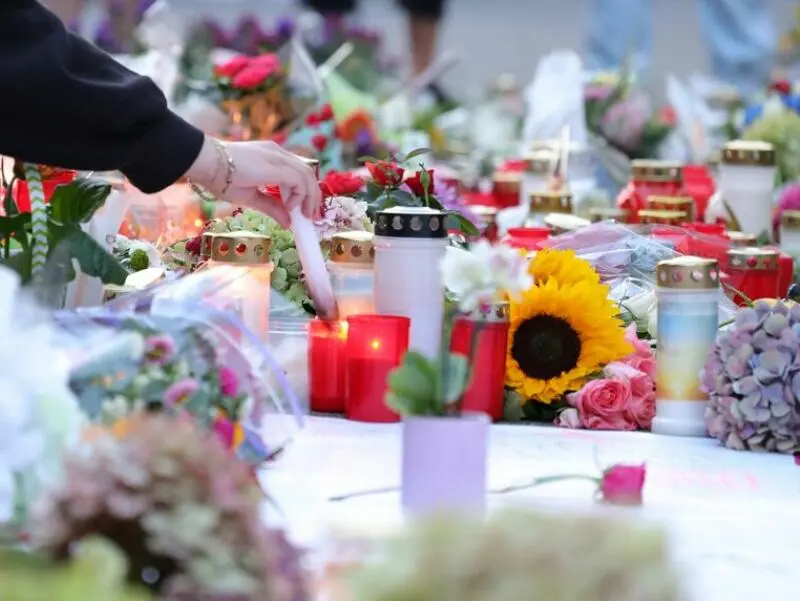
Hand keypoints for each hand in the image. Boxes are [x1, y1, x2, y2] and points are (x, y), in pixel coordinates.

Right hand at [186, 138, 320, 227]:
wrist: (206, 163)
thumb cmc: (221, 178)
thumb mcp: (252, 197)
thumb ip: (271, 207)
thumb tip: (288, 223)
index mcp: (272, 157)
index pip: (298, 172)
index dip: (305, 191)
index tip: (304, 210)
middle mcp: (278, 154)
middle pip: (307, 173)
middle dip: (312, 196)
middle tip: (310, 216)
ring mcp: (278, 157)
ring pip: (306, 175)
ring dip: (309, 197)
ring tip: (303, 215)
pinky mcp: (277, 164)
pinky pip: (299, 179)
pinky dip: (300, 194)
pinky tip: (291, 206)